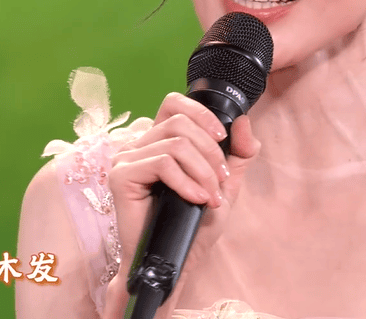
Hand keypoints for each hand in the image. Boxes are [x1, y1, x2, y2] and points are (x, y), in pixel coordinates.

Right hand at [108, 91, 259, 280]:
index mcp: (159, 140)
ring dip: (202, 171)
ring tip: (210, 196)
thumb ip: (238, 154)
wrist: (176, 263)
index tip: (222, 139)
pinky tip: (195, 199)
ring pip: (175, 144)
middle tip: (220, 181)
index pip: (175, 103)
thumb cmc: (193, 226)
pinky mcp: (121, 177)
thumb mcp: (224, 185)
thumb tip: (243, 122)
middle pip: (180, 122)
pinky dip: (186, 182)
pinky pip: (162, 164)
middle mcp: (139, 144)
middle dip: (210, 152)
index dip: (202, 115)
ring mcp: (127, 159)